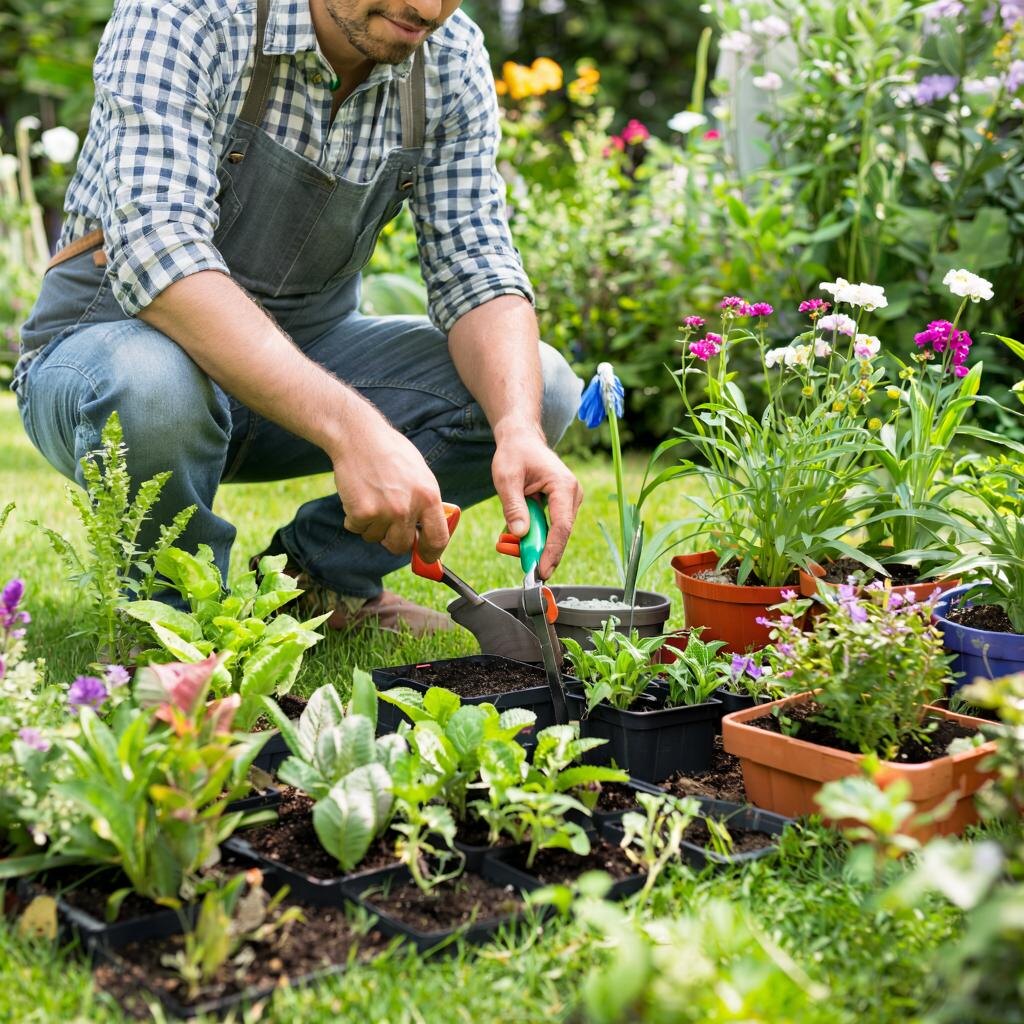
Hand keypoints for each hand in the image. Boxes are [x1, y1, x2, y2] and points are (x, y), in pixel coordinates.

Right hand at [331, 421, 448, 560]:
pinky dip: (354, 518)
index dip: (431, 553)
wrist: (360, 437)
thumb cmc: (391, 453)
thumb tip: (426, 534)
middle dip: (393, 540)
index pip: (438, 538)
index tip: (426, 557)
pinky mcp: (361, 513)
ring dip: (371, 526)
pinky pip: (357, 529)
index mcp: (429, 497)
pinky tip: (358, 496)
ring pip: (375, 538)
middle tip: (387, 525)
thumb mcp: (421, 475)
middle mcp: (408, 508)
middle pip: (401, 546)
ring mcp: (384, 512)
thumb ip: (425, 503)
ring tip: (371, 498)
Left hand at [491, 426, 582, 578]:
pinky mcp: (562, 505)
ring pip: (555, 533)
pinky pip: (550, 527)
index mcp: (563, 485)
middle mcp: (572, 494)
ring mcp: (569, 500)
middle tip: (524, 568)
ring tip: (509, 544)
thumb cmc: (515, 454)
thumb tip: (520, 534)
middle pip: (560, 533)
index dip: (552, 551)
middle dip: (541, 551)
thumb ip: (513, 506)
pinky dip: (534, 534)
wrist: (521, 439)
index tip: (542, 569)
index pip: (561, 526)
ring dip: (534, 542)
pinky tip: (516, 537)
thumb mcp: (506, 478)